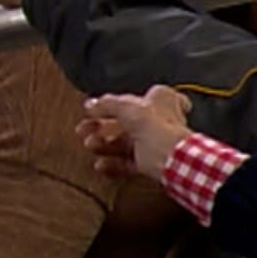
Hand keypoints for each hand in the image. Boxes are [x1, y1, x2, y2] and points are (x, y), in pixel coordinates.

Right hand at [78, 87, 194, 184]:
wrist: (169, 158)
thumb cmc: (157, 127)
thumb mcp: (125, 106)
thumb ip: (106, 104)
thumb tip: (91, 104)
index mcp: (161, 102)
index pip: (155, 94)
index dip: (139, 96)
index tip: (118, 100)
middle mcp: (159, 122)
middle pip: (126, 122)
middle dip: (102, 125)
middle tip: (86, 127)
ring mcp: (153, 143)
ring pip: (123, 142)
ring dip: (103, 144)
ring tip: (89, 144)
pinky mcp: (149, 163)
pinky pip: (126, 163)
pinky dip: (111, 163)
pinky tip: (100, 163)